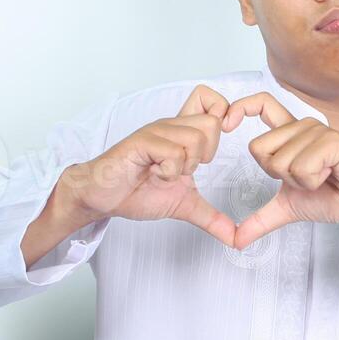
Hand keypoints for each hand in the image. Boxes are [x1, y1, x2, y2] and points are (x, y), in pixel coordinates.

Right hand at [59, 84, 236, 246]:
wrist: (102, 198)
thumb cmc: (137, 192)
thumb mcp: (184, 205)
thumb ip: (211, 217)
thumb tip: (236, 238)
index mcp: (182, 133)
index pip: (211, 101)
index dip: (225, 114)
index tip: (217, 146)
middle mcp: (171, 126)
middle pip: (212, 123)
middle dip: (207, 154)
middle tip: (185, 170)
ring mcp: (156, 132)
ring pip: (195, 138)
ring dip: (184, 166)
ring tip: (165, 174)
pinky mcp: (142, 142)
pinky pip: (173, 152)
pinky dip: (168, 172)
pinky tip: (153, 175)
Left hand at [222, 92, 338, 250]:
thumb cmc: (337, 196)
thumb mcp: (289, 208)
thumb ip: (261, 219)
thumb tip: (236, 240)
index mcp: (292, 134)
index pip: (261, 104)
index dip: (240, 108)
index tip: (227, 124)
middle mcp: (303, 126)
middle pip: (258, 149)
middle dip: (277, 176)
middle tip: (307, 179)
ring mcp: (317, 131)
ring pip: (279, 163)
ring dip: (300, 183)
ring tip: (323, 178)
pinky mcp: (332, 142)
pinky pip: (301, 168)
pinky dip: (313, 182)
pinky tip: (331, 176)